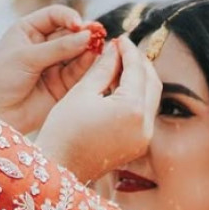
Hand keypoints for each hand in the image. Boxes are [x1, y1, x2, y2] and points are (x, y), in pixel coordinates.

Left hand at [0, 6, 102, 134]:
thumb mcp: (26, 57)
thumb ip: (57, 48)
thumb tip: (86, 36)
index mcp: (28, 31)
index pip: (55, 16)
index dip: (68, 17)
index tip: (78, 24)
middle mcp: (42, 47)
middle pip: (69, 34)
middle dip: (82, 33)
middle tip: (96, 34)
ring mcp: (51, 67)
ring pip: (75, 53)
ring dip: (86, 49)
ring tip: (96, 46)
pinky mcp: (58, 87)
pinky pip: (75, 73)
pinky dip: (85, 66)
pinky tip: (92, 59)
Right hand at [37, 36, 161, 182]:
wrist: (57, 170)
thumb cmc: (63, 132)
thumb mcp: (82, 93)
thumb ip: (104, 68)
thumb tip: (115, 49)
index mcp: (132, 109)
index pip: (137, 69)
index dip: (129, 51)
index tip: (120, 39)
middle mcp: (144, 126)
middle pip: (152, 83)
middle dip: (139, 64)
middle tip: (123, 51)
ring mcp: (143, 139)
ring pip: (150, 99)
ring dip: (139, 81)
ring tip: (120, 69)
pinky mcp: (136, 147)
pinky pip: (143, 115)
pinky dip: (136, 99)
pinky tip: (119, 91)